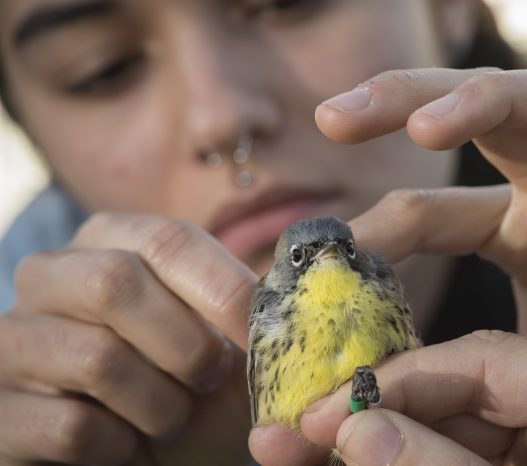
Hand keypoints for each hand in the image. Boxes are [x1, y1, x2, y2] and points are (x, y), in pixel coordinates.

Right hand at [0, 213, 255, 464]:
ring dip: (160, 406)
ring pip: (96, 358)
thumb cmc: (187, 392)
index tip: (261, 335)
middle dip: (186, 345)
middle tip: (211, 379)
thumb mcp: (227, 349)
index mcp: (111, 242)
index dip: (223, 289)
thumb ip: (250, 317)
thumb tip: (295, 297)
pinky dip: (122, 447)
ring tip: (169, 418)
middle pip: (115, 282)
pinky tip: (126, 445)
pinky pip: (72, 426)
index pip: (167, 238)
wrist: (139, 458)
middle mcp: (50, 276)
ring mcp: (12, 339)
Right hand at [299, 331, 526, 465]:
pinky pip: (460, 449)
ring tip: (303, 449)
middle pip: (458, 390)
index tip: (330, 410)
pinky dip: (409, 458)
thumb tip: (355, 431)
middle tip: (300, 429)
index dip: (398, 381)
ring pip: (449, 423)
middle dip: (377, 413)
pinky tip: (356, 457)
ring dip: (380, 439)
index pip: (486, 358)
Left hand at [318, 68, 526, 402]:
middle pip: (484, 116)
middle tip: (332, 117)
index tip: (317, 248)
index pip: (432, 208)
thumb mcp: (515, 361)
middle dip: (410, 100)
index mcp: (519, 228)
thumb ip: (446, 360)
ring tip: (425, 125)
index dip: (375, 222)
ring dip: (495, 101)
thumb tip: (364, 386)